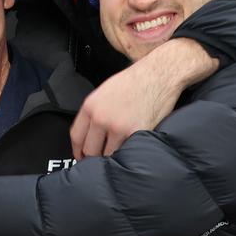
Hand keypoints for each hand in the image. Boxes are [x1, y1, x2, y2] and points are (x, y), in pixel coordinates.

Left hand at [71, 38, 216, 158]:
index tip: (81, 157)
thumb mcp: (105, 92)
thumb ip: (94, 113)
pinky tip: (131, 151)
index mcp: (91, 106)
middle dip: (94, 157)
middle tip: (101, 161)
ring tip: (119, 155)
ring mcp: (118, 127)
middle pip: (90, 149)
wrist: (159, 75)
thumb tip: (90, 134)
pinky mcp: (135, 133)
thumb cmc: (135, 81)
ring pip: (108, 155)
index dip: (78, 151)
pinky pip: (126, 153)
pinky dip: (128, 155)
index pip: (76, 136)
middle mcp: (101, 117)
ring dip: (113, 157)